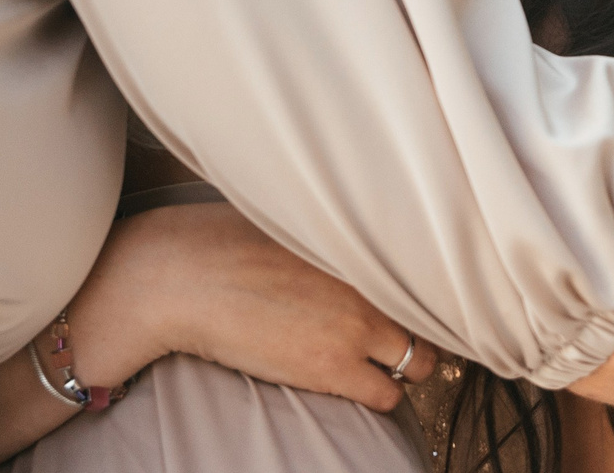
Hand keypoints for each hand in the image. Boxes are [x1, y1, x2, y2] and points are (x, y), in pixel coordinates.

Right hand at [69, 200, 437, 411]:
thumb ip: (328, 227)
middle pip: (431, 315)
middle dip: (421, 329)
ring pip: (420, 361)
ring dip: (403, 365)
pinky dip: (381, 395)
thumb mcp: (288, 217)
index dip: (420, 288)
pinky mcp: (333, 369)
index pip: (423, 267)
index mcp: (359, 239)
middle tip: (398, 338)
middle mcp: (368, 280)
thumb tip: (336, 216)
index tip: (411, 298)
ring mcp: (355, 327)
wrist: (182, 277)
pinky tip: (358, 386)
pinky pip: (387, 396)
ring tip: (380, 365)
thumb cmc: (220, 241)